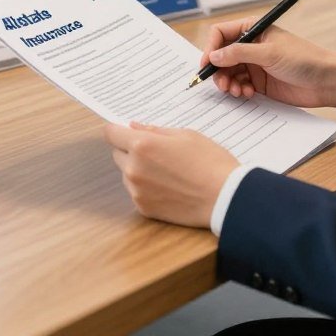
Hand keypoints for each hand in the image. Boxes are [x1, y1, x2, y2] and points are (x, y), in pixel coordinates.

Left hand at [103, 121, 237, 227]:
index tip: (126, 131)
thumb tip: (134, 127)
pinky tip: (168, 186)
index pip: (111, 133)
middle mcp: (134, 169)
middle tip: (156, 151)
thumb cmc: (209, 161)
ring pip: (126, 173)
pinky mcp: (144, 209)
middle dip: (130, 149)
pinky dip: (146, 187)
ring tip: (167, 170)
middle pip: (117, 153)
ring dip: (138, 169)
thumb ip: (155, 130)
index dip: (118, 130)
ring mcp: (137, 191)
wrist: (225, 197)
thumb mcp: (185, 135)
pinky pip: (136, 192)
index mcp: (142, 145)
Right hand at [200, 17, 335, 106]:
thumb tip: (213, 56)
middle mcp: (250, 45)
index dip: (211, 47)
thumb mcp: (269, 53)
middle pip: (222, 56)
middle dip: (218, 70)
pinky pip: (239, 85)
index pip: (221, 33)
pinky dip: (239, 90)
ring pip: (228, 72)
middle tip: (222, 84)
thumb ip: (239, 53)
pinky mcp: (259, 81)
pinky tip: (247, 93)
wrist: (326, 81)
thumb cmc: (303, 59)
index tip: (206, 64)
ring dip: (228, 83)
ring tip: (237, 91)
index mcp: (253, 29)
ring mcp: (254, 64)